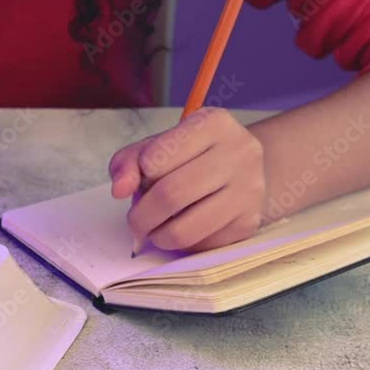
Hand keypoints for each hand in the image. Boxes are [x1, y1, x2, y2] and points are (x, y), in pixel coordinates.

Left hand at [109, 107, 266, 251]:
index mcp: (213, 124)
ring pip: (184, 230)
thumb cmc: (190, 156)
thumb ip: (129, 162)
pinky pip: (200, 246)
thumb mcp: (157, 146)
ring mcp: (249, 189)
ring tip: (155, 229)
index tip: (142, 180)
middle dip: (140, 217)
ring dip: (158, 236)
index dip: (140, 175)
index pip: (156, 158)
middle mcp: (239, 152)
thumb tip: (119, 190)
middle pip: (170, 196)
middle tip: (135, 222)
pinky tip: (183, 228)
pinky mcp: (249, 222)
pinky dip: (182, 245)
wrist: (241, 171)